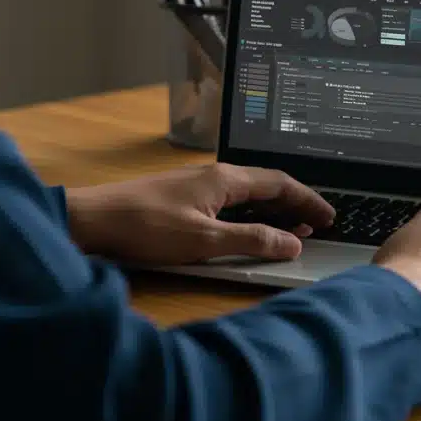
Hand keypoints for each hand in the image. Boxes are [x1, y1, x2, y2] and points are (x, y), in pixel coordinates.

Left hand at [64, 164, 333, 264]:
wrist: (91, 221)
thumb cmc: (142, 228)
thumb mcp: (205, 241)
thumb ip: (252, 242)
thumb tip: (292, 244)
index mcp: (225, 179)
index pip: (280, 184)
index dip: (308, 201)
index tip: (328, 216)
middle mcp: (214, 176)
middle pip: (267, 186)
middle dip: (296, 205)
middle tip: (317, 225)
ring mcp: (197, 186)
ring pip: (248, 194)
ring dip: (273, 211)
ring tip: (292, 231)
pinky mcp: (183, 199)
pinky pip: (230, 203)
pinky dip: (250, 216)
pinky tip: (248, 231)